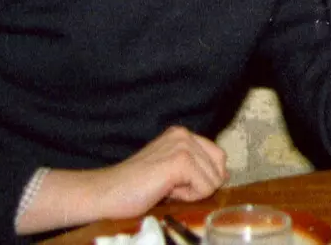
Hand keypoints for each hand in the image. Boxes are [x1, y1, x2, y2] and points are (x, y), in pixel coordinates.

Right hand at [18, 126, 226, 232]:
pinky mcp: (181, 161)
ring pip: (213, 180)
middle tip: (168, 186)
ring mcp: (183, 145)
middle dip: (198, 185)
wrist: (107, 192)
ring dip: (191, 192)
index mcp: (181, 134)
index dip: (202, 178)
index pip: (218, 157)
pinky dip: (188, 197)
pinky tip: (165, 191)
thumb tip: (224, 175)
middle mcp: (184, 134)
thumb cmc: (134, 187)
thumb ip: (196, 168)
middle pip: (219, 168)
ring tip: (164, 188)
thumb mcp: (171, 172)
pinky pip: (205, 188)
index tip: (173, 182)